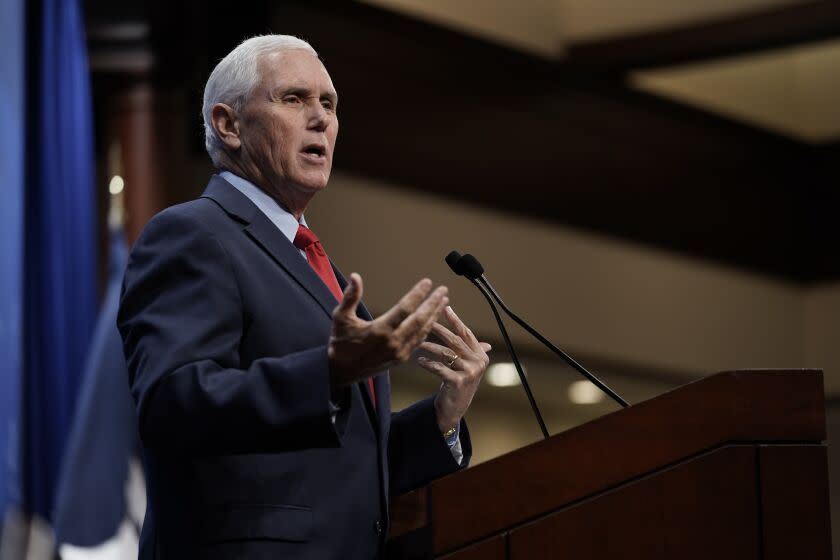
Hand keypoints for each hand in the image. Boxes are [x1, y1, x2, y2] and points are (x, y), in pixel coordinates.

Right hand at [328, 274, 448, 386]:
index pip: (404, 308)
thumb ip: (350, 297)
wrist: (340, 372)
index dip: (417, 294)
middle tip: (443, 290)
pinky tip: (433, 319)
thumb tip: (355, 276)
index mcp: (379, 330)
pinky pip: (419, 341)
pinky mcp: (401, 359)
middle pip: (419, 319)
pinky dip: (427, 329)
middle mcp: (392, 342)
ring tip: (444, 301)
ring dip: (434, 315)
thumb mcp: (340, 318)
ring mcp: (399, 352)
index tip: (427, 282)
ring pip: (422, 331)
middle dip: (433, 303)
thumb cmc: (340, 342)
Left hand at [416, 306, 490, 431]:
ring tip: (418, 343)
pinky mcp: (458, 381)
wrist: (455, 407)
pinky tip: (419, 361)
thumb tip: (476, 336)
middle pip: (455, 340)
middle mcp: (478, 362)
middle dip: (439, 329)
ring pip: (446, 353)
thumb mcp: (466, 365)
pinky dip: (428, 363)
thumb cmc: (458, 382)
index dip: (455, 320)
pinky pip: (439, 367)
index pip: (466, 333)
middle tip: (426, 321)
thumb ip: (470, 350)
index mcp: (481, 355)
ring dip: (429, 346)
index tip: (445, 307)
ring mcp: (469, 372)